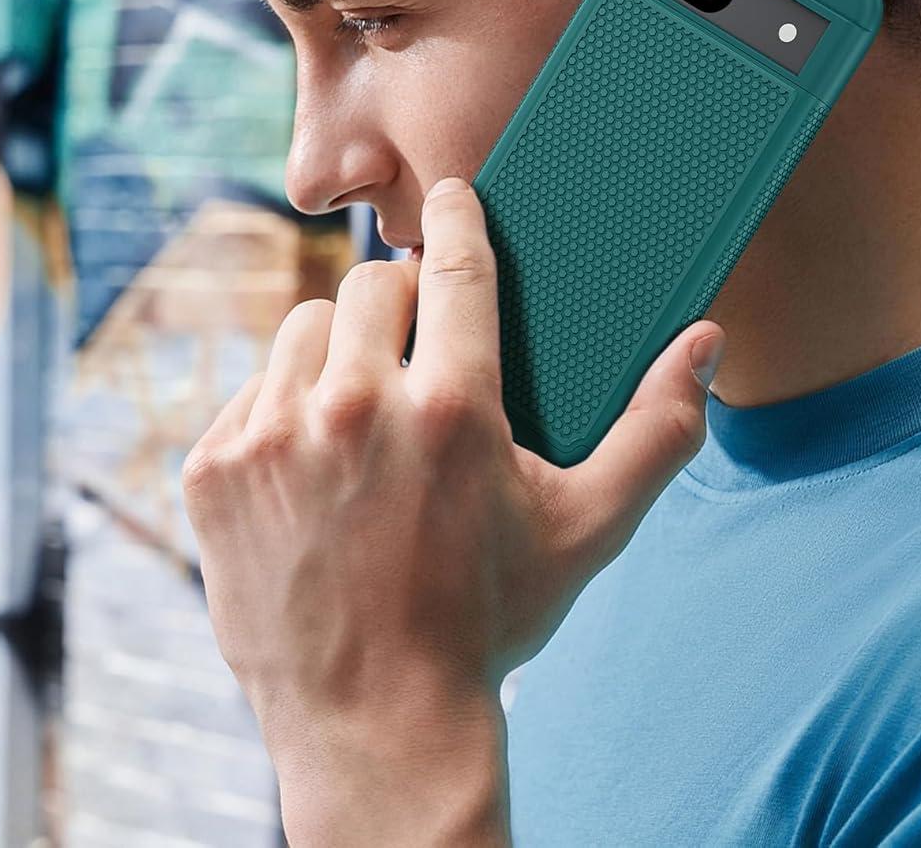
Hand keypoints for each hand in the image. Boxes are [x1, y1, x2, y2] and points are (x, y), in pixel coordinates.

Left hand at [180, 174, 725, 826]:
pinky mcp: (213, 470)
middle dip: (399, 303)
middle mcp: (353, 408)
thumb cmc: (488, 618)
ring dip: (337, 350)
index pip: (454, 266)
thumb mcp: (589, 528)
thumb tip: (707, 344)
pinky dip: (283, 407)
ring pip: (303, 326)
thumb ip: (657, 430)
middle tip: (418, 349)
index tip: (457, 196)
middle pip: (369, 284)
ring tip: (364, 405)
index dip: (460, 218)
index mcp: (451, 408)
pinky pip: (251, 388)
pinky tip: (313, 458)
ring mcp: (271, 438)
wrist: (375, 724)